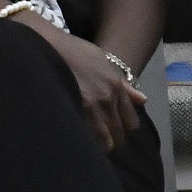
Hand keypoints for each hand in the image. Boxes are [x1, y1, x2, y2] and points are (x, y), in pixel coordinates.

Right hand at [32, 20, 147, 147]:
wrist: (48, 45)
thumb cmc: (73, 51)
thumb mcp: (103, 61)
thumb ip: (123, 85)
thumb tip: (143, 100)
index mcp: (116, 86)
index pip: (131, 121)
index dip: (124, 130)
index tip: (116, 132)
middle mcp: (107, 98)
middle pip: (119, 134)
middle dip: (113, 141)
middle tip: (103, 142)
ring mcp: (90, 106)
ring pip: (104, 141)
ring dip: (100, 146)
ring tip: (91, 146)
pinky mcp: (73, 110)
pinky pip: (85, 137)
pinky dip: (85, 142)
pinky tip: (80, 140)